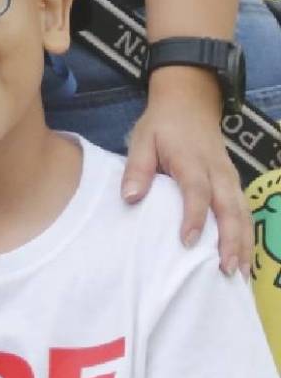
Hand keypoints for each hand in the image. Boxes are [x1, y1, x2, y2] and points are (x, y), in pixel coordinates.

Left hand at [121, 67, 249, 274]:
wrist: (190, 103)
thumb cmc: (162, 126)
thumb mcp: (142, 139)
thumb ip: (137, 168)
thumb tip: (130, 198)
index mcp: (191, 159)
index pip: (196, 190)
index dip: (194, 215)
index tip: (188, 241)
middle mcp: (217, 171)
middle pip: (229, 207)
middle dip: (231, 239)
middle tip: (227, 269)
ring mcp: (230, 178)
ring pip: (243, 213)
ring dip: (243, 243)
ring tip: (240, 275)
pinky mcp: (234, 184)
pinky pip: (245, 212)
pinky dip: (247, 236)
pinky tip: (244, 260)